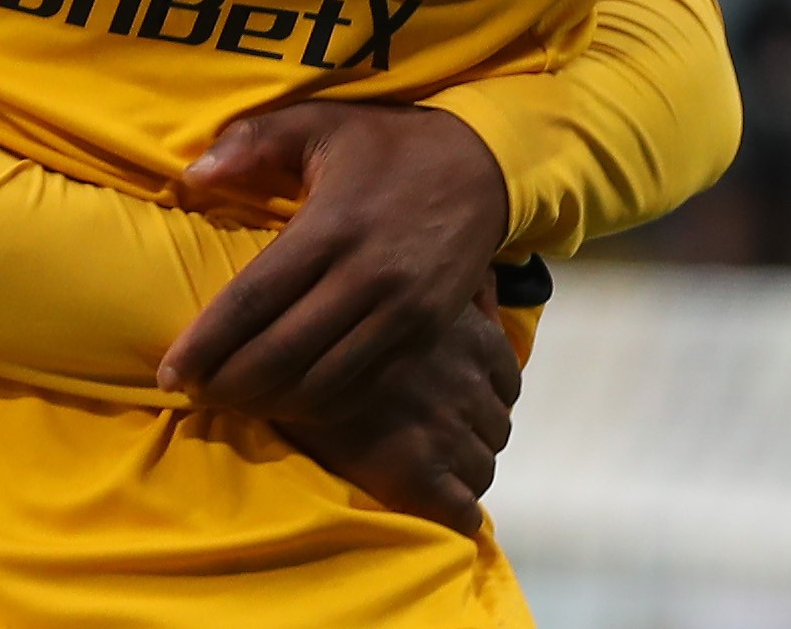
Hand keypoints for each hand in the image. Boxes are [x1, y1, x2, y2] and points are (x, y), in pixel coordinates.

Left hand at [160, 101, 510, 410]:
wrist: (483, 168)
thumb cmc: (388, 145)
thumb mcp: (320, 122)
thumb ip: (252, 141)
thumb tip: (191, 175)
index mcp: (331, 228)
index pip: (254, 300)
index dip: (207, 342)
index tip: (169, 372)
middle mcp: (367, 278)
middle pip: (282, 354)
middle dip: (227, 383)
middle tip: (190, 393)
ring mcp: (402, 314)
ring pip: (322, 382)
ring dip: (269, 402)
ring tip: (230, 400)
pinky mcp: (426, 336)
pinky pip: (364, 387)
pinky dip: (320, 404)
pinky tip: (288, 401)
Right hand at [267, 290, 517, 535]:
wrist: (282, 354)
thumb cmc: (342, 312)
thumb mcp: (408, 286)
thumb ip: (456, 292)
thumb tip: (485, 279)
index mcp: (472, 342)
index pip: (508, 385)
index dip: (484, 397)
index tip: (459, 405)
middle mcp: (466, 386)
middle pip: (498, 428)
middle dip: (473, 434)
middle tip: (438, 436)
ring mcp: (445, 430)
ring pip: (483, 468)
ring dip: (462, 470)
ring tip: (429, 468)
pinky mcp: (419, 475)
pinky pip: (462, 510)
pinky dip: (457, 512)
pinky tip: (438, 506)